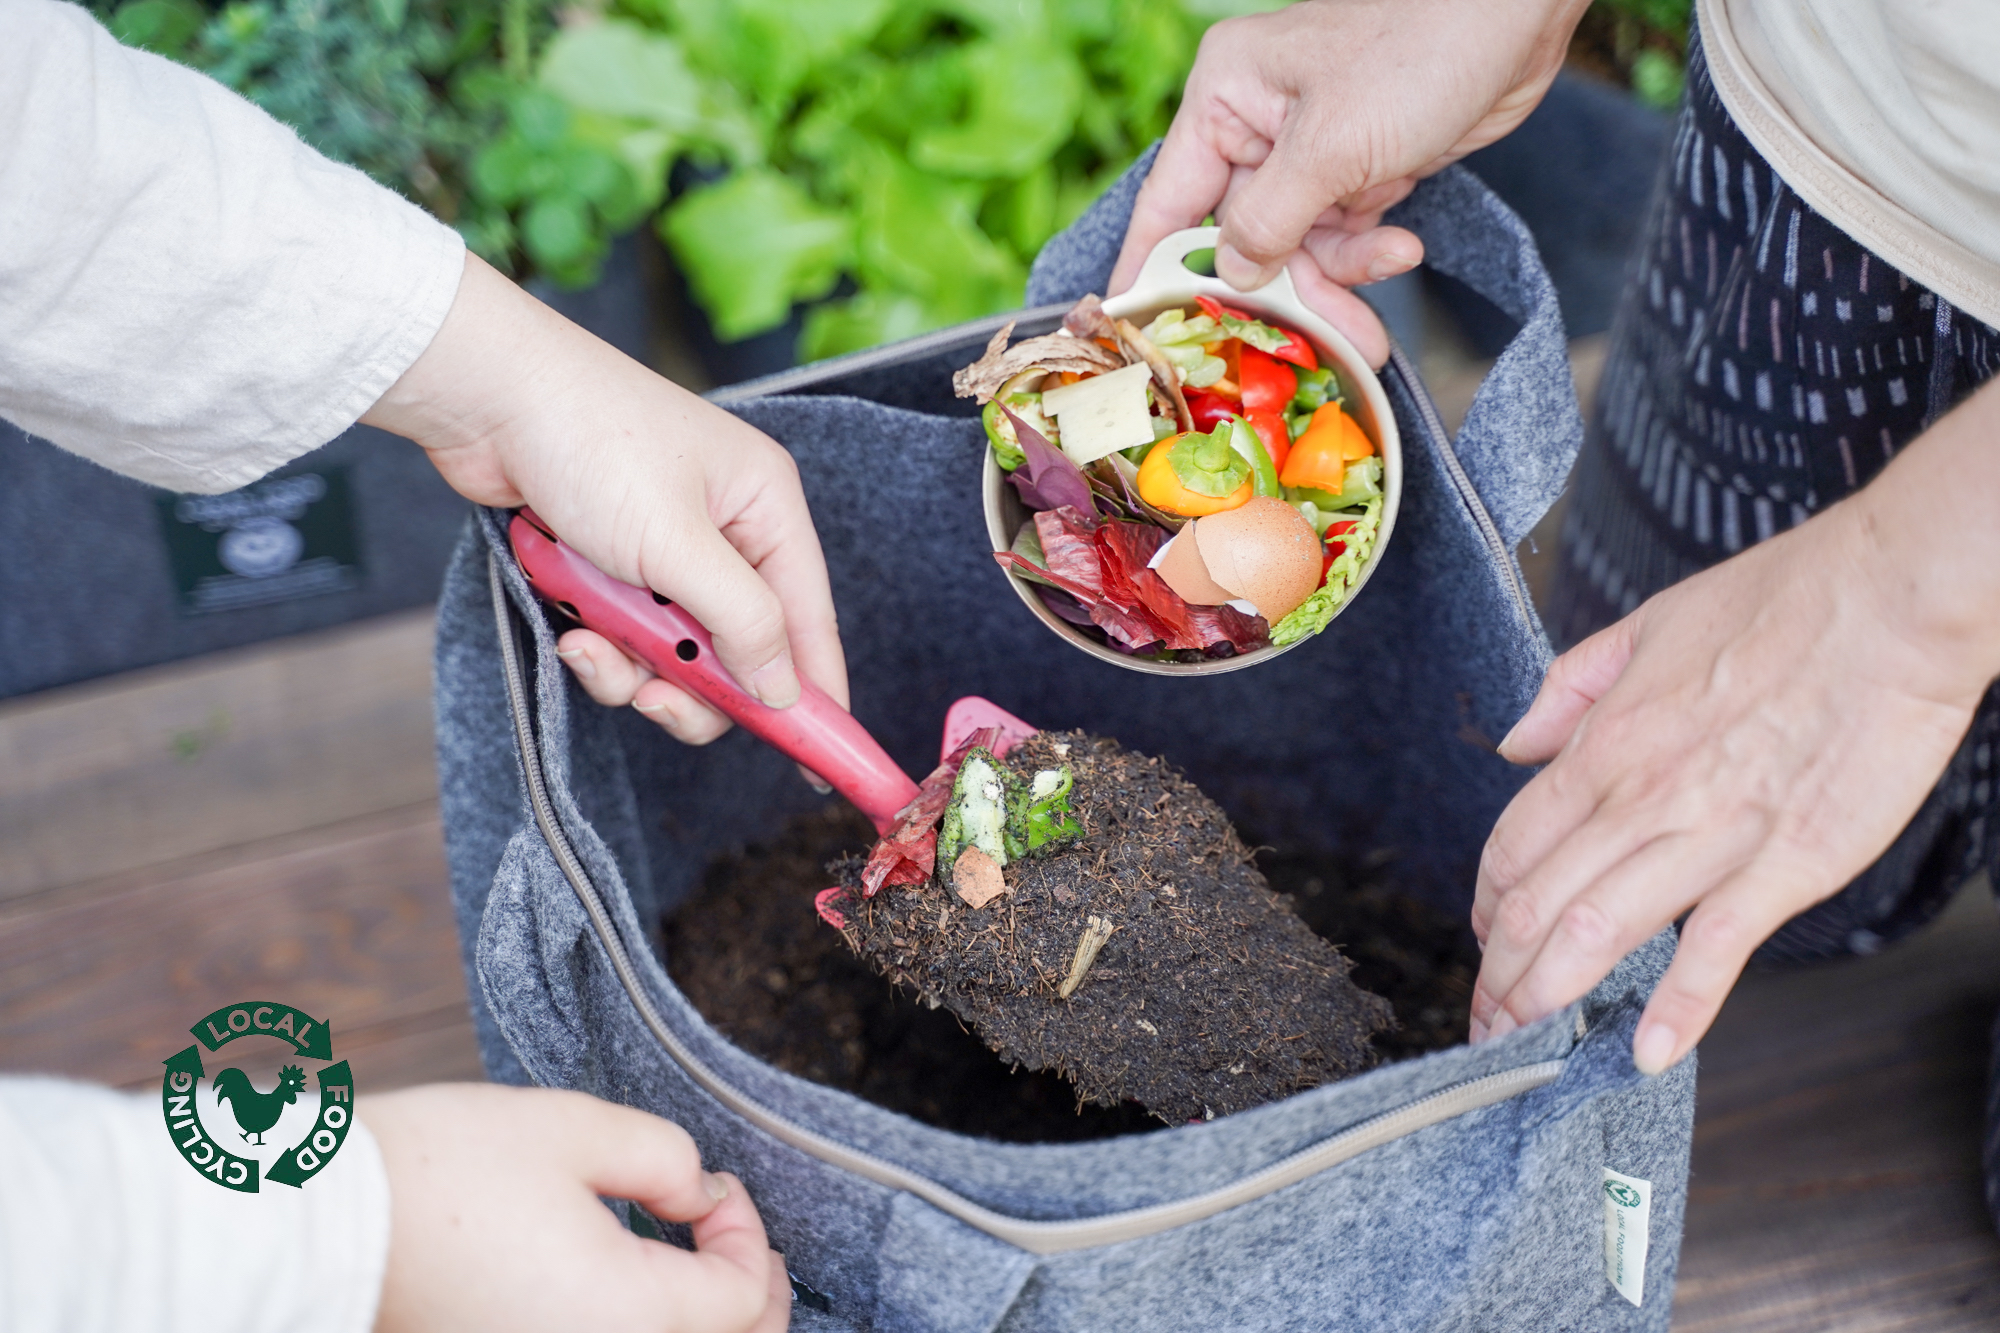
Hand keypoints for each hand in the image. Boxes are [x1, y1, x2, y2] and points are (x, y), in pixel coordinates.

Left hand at [364, 254, 846, 747]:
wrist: (485, 397)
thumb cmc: (592, 444)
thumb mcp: (679, 545)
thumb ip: (743, 623)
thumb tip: (785, 690)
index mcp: (766, 507)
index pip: (809, 618)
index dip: (815, 691)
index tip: (818, 761)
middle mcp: (725, 530)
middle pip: (738, 650)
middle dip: (694, 684)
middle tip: (658, 701)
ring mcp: (665, 550)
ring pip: (674, 654)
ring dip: (633, 666)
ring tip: (591, 648)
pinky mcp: (611, 565)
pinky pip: (625, 637)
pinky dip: (599, 644)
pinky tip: (569, 629)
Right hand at [365, 1084, 789, 1332]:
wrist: (321, 1226)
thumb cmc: (439, 1169)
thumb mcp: (575, 1129)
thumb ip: (665, 1158)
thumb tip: (700, 1195)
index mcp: (625, 1316)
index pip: (740, 1302)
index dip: (747, 1236)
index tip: (716, 1189)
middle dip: (752, 1304)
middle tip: (747, 1246)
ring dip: (704, 1330)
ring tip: (708, 1276)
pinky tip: (642, 1299)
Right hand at [1110, 0, 1590, 367]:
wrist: (1519, 15)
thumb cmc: (1419, 49)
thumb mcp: (1331, 146)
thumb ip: (1268, 220)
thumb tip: (1230, 274)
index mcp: (1226, 97)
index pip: (1169, 201)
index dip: (1152, 270)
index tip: (1139, 331)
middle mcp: (1257, 123)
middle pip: (1240, 240)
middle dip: (1278, 295)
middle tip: (1308, 347)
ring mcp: (1311, 149)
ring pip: (1296, 248)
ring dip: (1335, 285)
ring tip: (1375, 314)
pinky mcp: (1360, 167)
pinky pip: (1342, 236)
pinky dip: (1368, 257)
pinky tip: (1404, 249)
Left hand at [1470, 383, 1999, 1072]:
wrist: (1891, 601)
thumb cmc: (1784, 601)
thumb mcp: (1647, 622)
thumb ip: (1571, 688)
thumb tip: (1516, 744)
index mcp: (1606, 742)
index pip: (1514, 844)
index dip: (1485, 902)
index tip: (1481, 936)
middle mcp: (1643, 796)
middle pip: (1539, 903)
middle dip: (1499, 972)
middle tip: (1485, 1018)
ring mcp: (1712, 836)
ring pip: (1599, 931)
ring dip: (1549, 995)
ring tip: (1522, 1042)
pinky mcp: (1785, 865)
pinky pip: (1716, 950)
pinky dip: (1678, 1007)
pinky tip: (1647, 1050)